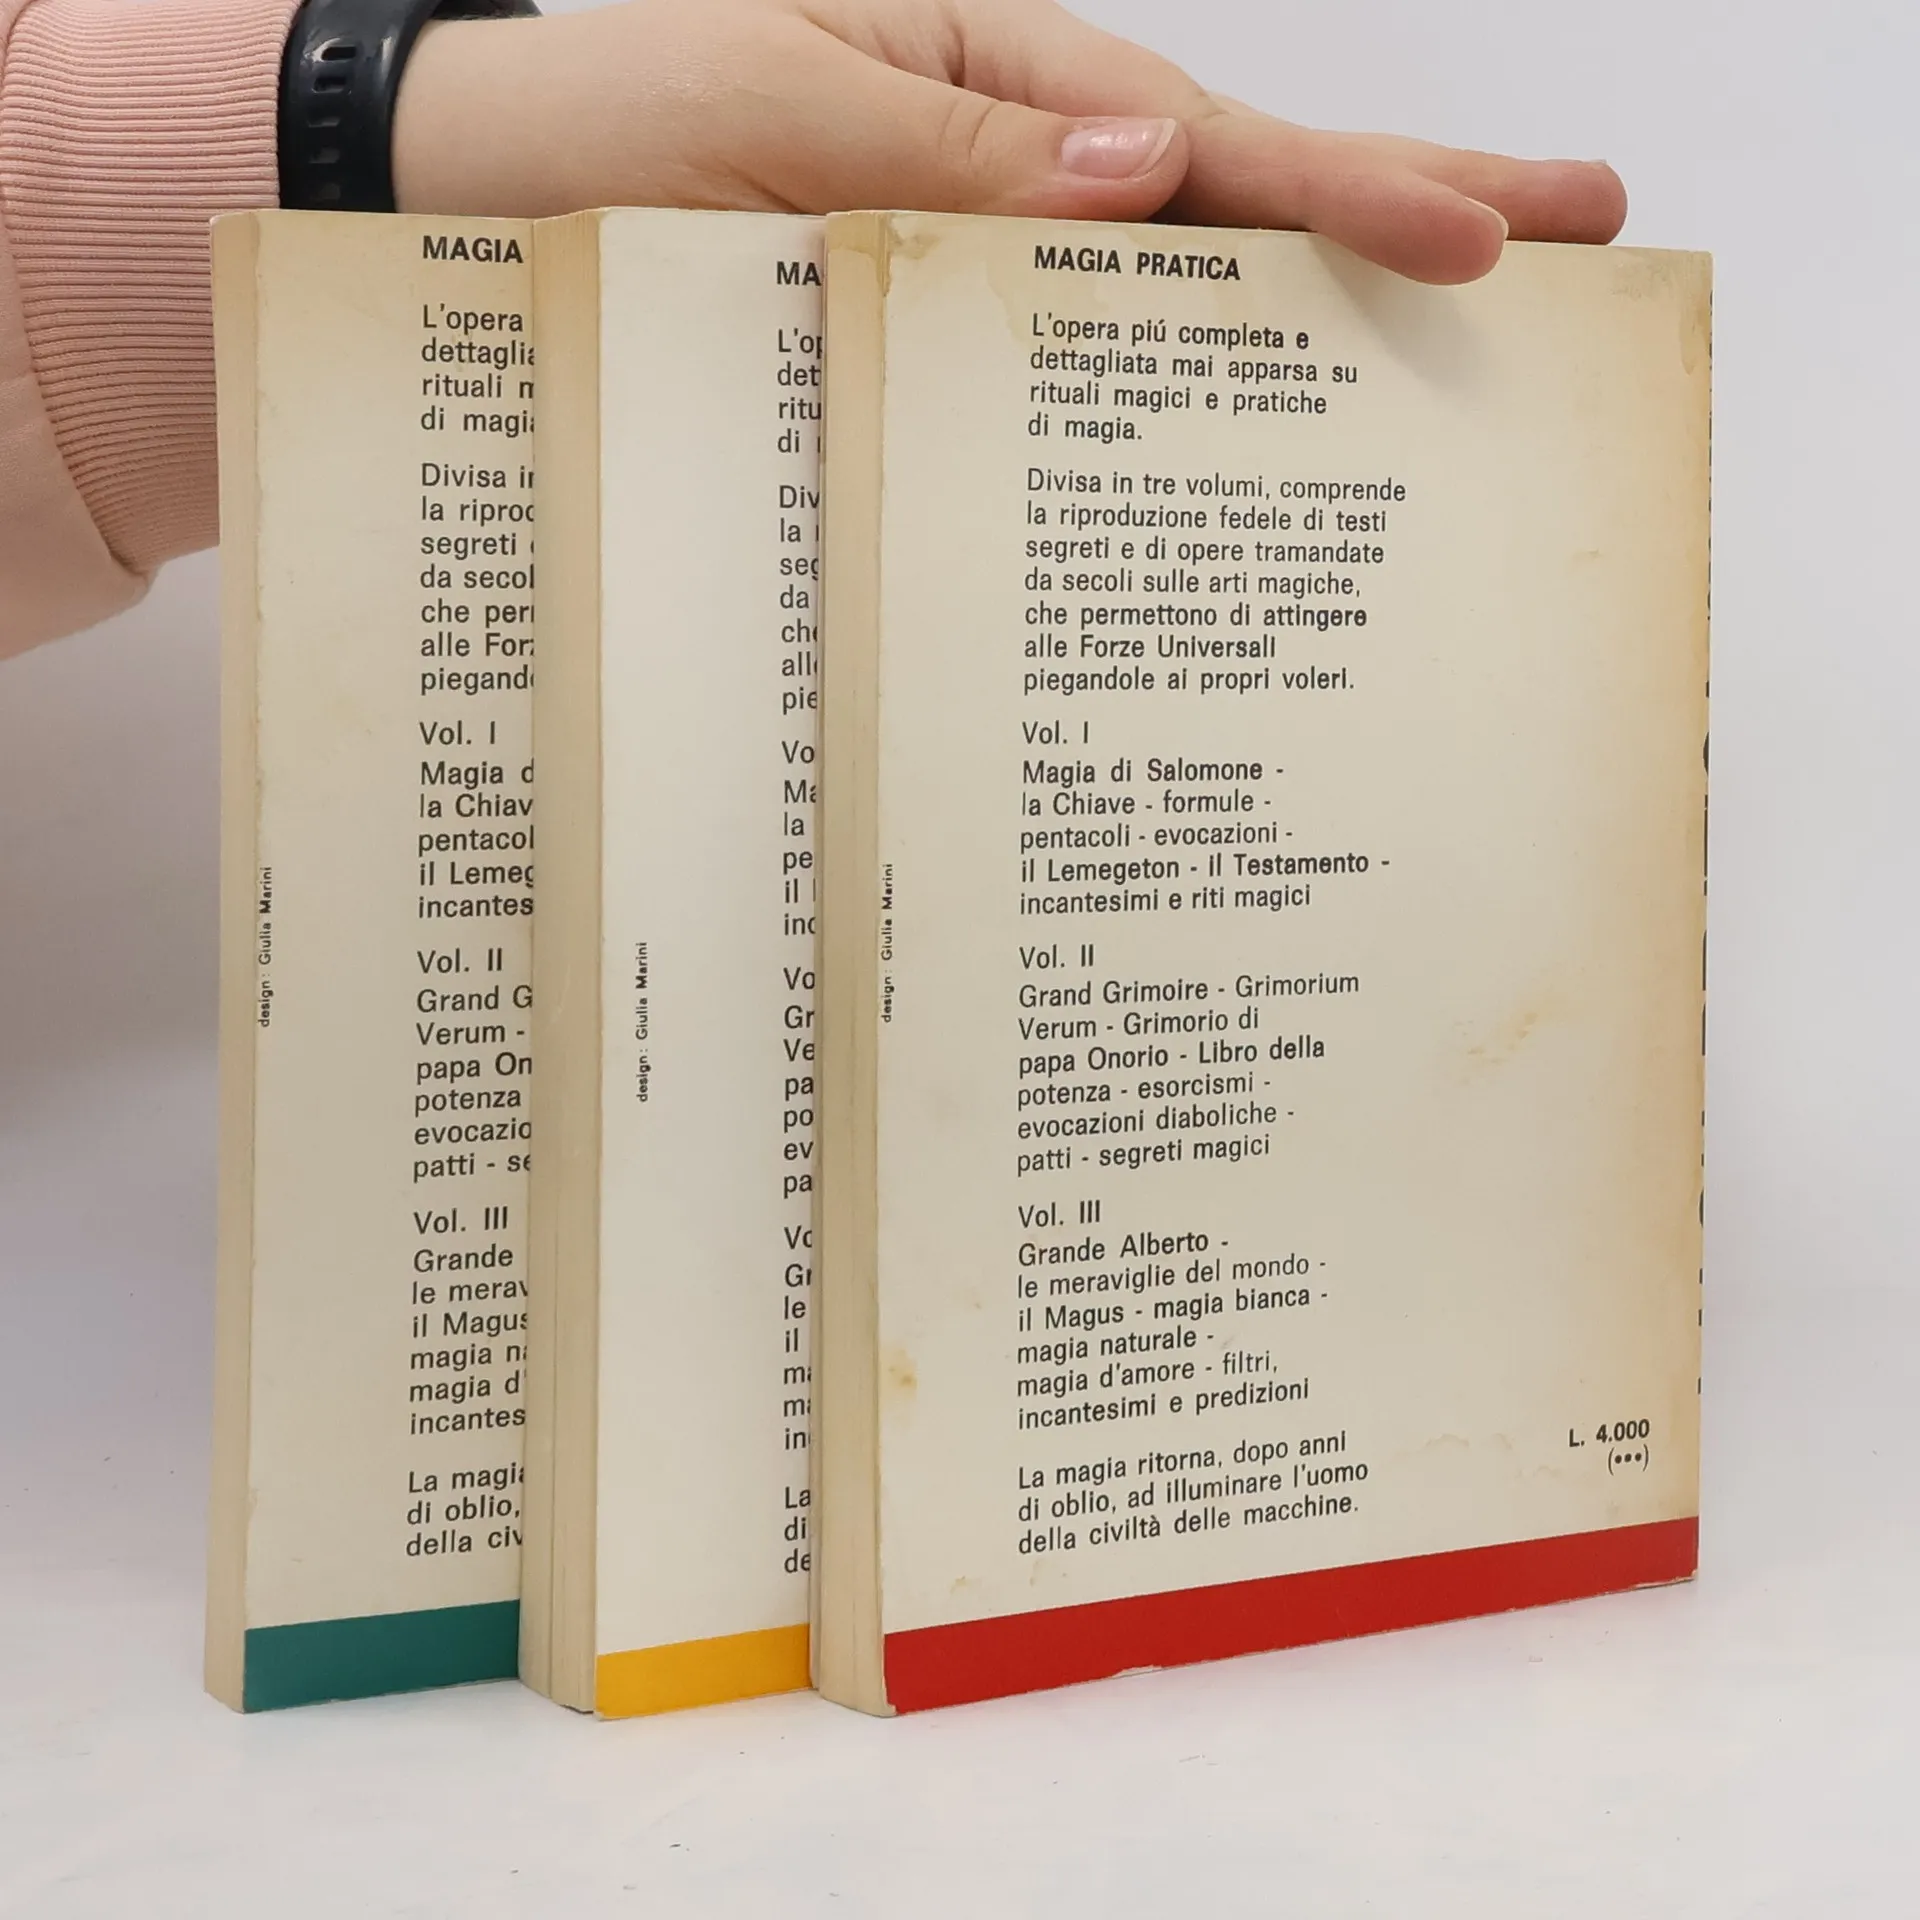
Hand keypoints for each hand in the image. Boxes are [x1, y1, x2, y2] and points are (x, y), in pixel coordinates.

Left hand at [395, 0, 1625, 283]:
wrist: (456, 207)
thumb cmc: (589, 138)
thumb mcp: (759, 109)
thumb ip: (948, 152)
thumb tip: (1138, 175)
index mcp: (975, 78)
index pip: (1191, 140)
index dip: (1337, 191)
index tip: (1479, 234)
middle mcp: (998, 163)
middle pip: (1225, 196)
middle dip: (1399, 212)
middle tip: (1575, 233)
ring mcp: (976, 255)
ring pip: (1166, 289)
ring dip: (1309, 313)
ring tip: (1469, 325)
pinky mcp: (930, 337)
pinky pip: (1066, 367)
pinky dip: (1164, 401)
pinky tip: (1253, 429)